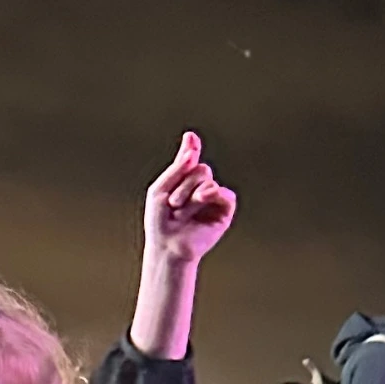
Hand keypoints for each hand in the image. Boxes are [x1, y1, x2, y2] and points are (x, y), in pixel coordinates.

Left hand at [143, 131, 235, 266]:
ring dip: (190, 193)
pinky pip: (225, 194)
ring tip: (180, 210)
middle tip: (172, 203)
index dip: (191, 149)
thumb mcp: (160, 189)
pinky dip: (213, 194)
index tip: (190, 138)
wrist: (167, 246)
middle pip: (199, 169)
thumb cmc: (159, 222)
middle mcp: (199, 188)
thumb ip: (177, 166)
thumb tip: (192, 142)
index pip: (190, 160)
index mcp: (183, 182)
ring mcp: (212, 199)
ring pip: (207, 179)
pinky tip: (202, 198)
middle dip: (183, 184)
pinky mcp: (223, 212)